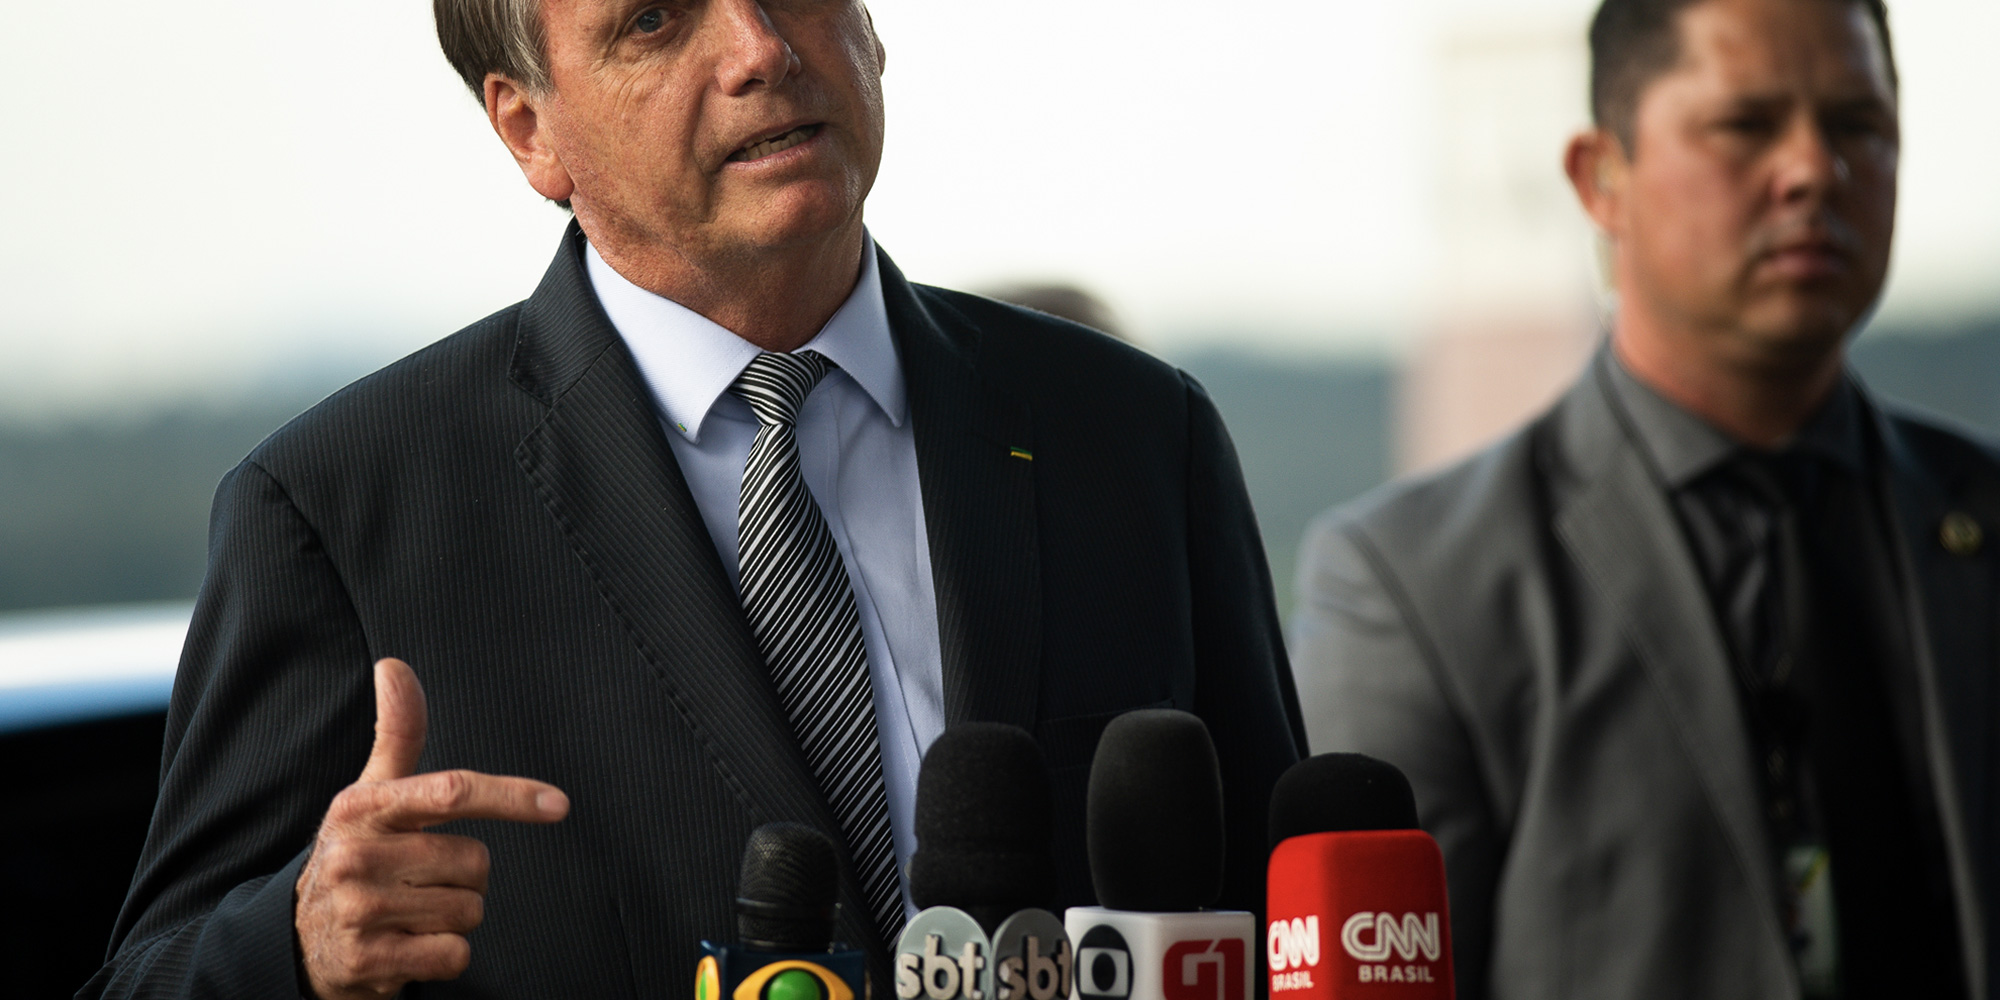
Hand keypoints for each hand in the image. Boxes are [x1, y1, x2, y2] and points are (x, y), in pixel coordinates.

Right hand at [294, 658, 569, 997]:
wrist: (302, 941)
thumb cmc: (356, 855)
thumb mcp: (372, 795)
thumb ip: (397, 734)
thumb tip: (395, 666)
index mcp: (364, 808)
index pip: (451, 792)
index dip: (511, 796)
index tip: (557, 803)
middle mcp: (356, 855)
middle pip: (475, 861)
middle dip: (465, 875)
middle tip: (421, 879)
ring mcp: (359, 910)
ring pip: (468, 910)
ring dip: (454, 916)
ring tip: (411, 912)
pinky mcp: (368, 961)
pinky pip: (453, 954)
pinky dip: (443, 954)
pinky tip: (408, 945)